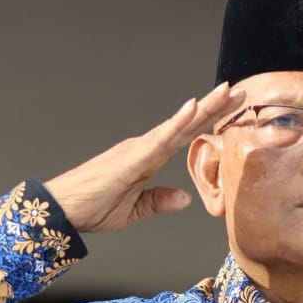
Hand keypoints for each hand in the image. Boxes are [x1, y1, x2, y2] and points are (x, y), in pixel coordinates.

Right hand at [44, 82, 243, 232]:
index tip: (231, 108)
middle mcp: (144, 148)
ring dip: (202, 108)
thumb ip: (158, 201)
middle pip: (185, 124)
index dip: (206, 120)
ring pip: (177, 126)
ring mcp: (138, 149)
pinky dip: (177, 123)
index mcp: (146, 158)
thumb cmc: (91, 208)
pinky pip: (159, 139)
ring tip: (225, 92)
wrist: (62, 211)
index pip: (183, 136)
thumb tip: (185, 198)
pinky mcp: (131, 158)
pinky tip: (192, 108)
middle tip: (240, 91)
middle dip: (214, 108)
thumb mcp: (134, 210)